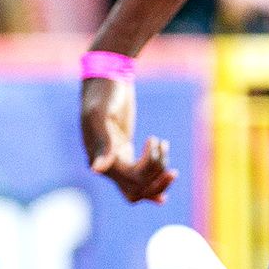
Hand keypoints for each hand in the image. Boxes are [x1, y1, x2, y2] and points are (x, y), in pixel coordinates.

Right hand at [81, 74, 175, 203]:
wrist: (107, 79)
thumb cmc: (104, 93)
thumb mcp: (101, 114)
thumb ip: (102, 141)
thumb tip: (96, 169)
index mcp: (99, 158)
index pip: (129, 179)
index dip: (149, 167)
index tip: (155, 139)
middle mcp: (106, 163)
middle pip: (137, 189)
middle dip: (157, 182)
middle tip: (173, 170)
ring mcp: (116, 159)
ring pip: (141, 184)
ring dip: (159, 173)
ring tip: (164, 146)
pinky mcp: (125, 152)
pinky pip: (140, 175)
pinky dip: (155, 178)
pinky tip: (168, 177)